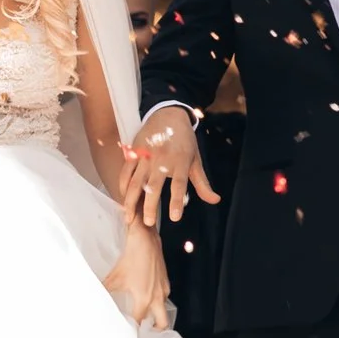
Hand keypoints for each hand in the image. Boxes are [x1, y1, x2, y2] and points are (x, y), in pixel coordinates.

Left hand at [103, 226, 173, 329]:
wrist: (146, 241)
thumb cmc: (132, 258)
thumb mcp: (114, 277)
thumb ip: (104, 291)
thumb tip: (93, 299)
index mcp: (144, 299)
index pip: (139, 322)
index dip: (133, 329)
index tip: (127, 334)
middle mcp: (157, 297)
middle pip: (162, 323)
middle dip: (154, 330)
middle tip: (142, 332)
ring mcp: (164, 290)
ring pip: (163, 310)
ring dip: (155, 316)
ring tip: (142, 318)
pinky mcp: (165, 282)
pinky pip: (163, 298)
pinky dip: (156, 302)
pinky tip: (145, 298)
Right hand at [118, 106, 218, 228]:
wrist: (167, 114)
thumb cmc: (183, 140)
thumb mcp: (196, 160)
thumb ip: (202, 183)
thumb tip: (215, 200)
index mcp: (180, 161)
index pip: (178, 184)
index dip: (176, 201)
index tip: (174, 217)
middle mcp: (161, 159)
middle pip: (153, 186)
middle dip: (149, 206)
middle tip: (148, 223)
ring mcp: (145, 156)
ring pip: (135, 181)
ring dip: (131, 200)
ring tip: (129, 217)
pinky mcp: (133, 152)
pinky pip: (126, 172)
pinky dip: (123, 186)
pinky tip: (123, 199)